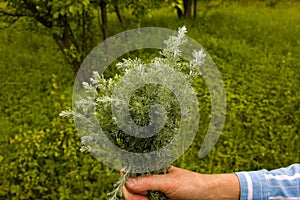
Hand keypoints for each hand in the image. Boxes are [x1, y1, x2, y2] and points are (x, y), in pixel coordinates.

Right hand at [122, 166, 239, 199]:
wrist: (206, 195)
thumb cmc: (191, 184)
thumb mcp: (169, 182)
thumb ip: (148, 181)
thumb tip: (127, 182)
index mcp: (151, 169)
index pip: (130, 172)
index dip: (128, 181)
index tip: (134, 188)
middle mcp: (150, 179)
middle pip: (129, 187)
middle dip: (133, 194)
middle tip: (146, 199)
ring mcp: (152, 190)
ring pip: (135, 196)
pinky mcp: (156, 199)